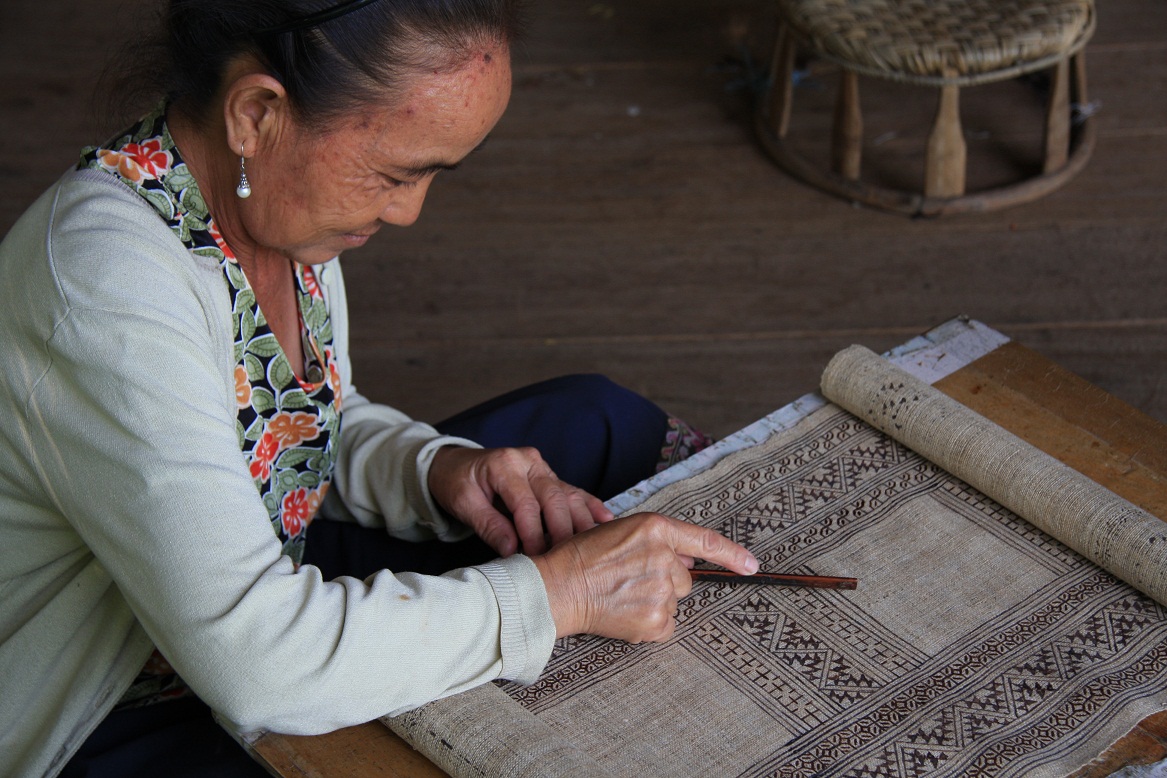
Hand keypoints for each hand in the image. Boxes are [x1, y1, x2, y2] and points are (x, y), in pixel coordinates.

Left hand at [428, 446, 613, 556]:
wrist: (454, 464)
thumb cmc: (456, 483)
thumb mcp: (463, 504)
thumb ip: (489, 526)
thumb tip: (512, 550)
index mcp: (504, 465)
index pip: (525, 504)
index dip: (533, 533)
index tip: (536, 558)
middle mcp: (528, 462)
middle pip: (553, 498)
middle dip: (562, 531)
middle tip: (565, 559)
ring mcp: (541, 467)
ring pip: (568, 494)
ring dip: (582, 521)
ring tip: (594, 545)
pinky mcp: (549, 475)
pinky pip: (572, 490)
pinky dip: (589, 505)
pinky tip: (607, 519)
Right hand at [531, 513, 757, 642]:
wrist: (557, 588)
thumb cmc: (580, 557)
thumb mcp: (619, 531)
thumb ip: (656, 541)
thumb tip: (683, 561)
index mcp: (656, 529)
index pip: (704, 542)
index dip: (732, 554)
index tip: (753, 566)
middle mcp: (664, 557)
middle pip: (683, 579)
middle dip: (662, 582)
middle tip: (627, 581)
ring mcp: (662, 590)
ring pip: (672, 602)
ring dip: (653, 603)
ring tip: (619, 597)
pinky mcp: (656, 619)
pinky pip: (666, 626)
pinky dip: (649, 625)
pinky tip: (623, 614)